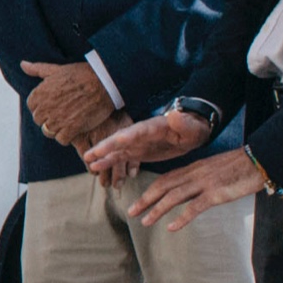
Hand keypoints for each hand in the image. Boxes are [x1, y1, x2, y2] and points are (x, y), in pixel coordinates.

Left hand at [18, 60, 116, 147]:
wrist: (104, 82)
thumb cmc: (82, 74)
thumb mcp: (57, 69)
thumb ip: (37, 69)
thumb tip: (22, 64)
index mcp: (39, 93)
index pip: (32, 106)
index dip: (42, 106)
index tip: (54, 104)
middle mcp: (45, 107)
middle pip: (39, 120)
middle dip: (48, 118)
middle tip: (63, 113)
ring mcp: (57, 119)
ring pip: (48, 131)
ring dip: (57, 128)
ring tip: (68, 121)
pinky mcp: (71, 129)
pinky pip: (62, 139)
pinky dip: (67, 137)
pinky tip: (74, 129)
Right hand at [83, 109, 210, 180]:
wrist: (192, 132)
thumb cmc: (193, 128)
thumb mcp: (191, 126)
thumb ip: (182, 122)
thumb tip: (174, 114)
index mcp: (153, 127)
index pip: (138, 131)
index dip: (127, 135)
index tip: (116, 140)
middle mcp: (140, 134)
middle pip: (120, 140)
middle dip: (106, 147)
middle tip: (90, 154)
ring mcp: (137, 143)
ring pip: (117, 150)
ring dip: (103, 156)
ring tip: (88, 163)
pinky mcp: (137, 152)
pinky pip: (121, 158)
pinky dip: (109, 163)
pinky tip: (97, 167)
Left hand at [124, 148, 264, 231]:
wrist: (260, 160)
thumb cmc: (240, 167)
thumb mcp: (215, 170)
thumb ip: (201, 180)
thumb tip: (191, 193)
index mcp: (194, 168)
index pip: (166, 179)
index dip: (150, 190)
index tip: (138, 200)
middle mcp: (195, 174)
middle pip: (163, 186)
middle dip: (145, 200)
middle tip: (130, 212)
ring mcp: (205, 183)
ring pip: (174, 196)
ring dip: (157, 210)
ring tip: (144, 221)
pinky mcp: (216, 193)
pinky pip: (195, 207)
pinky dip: (182, 218)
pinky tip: (172, 228)